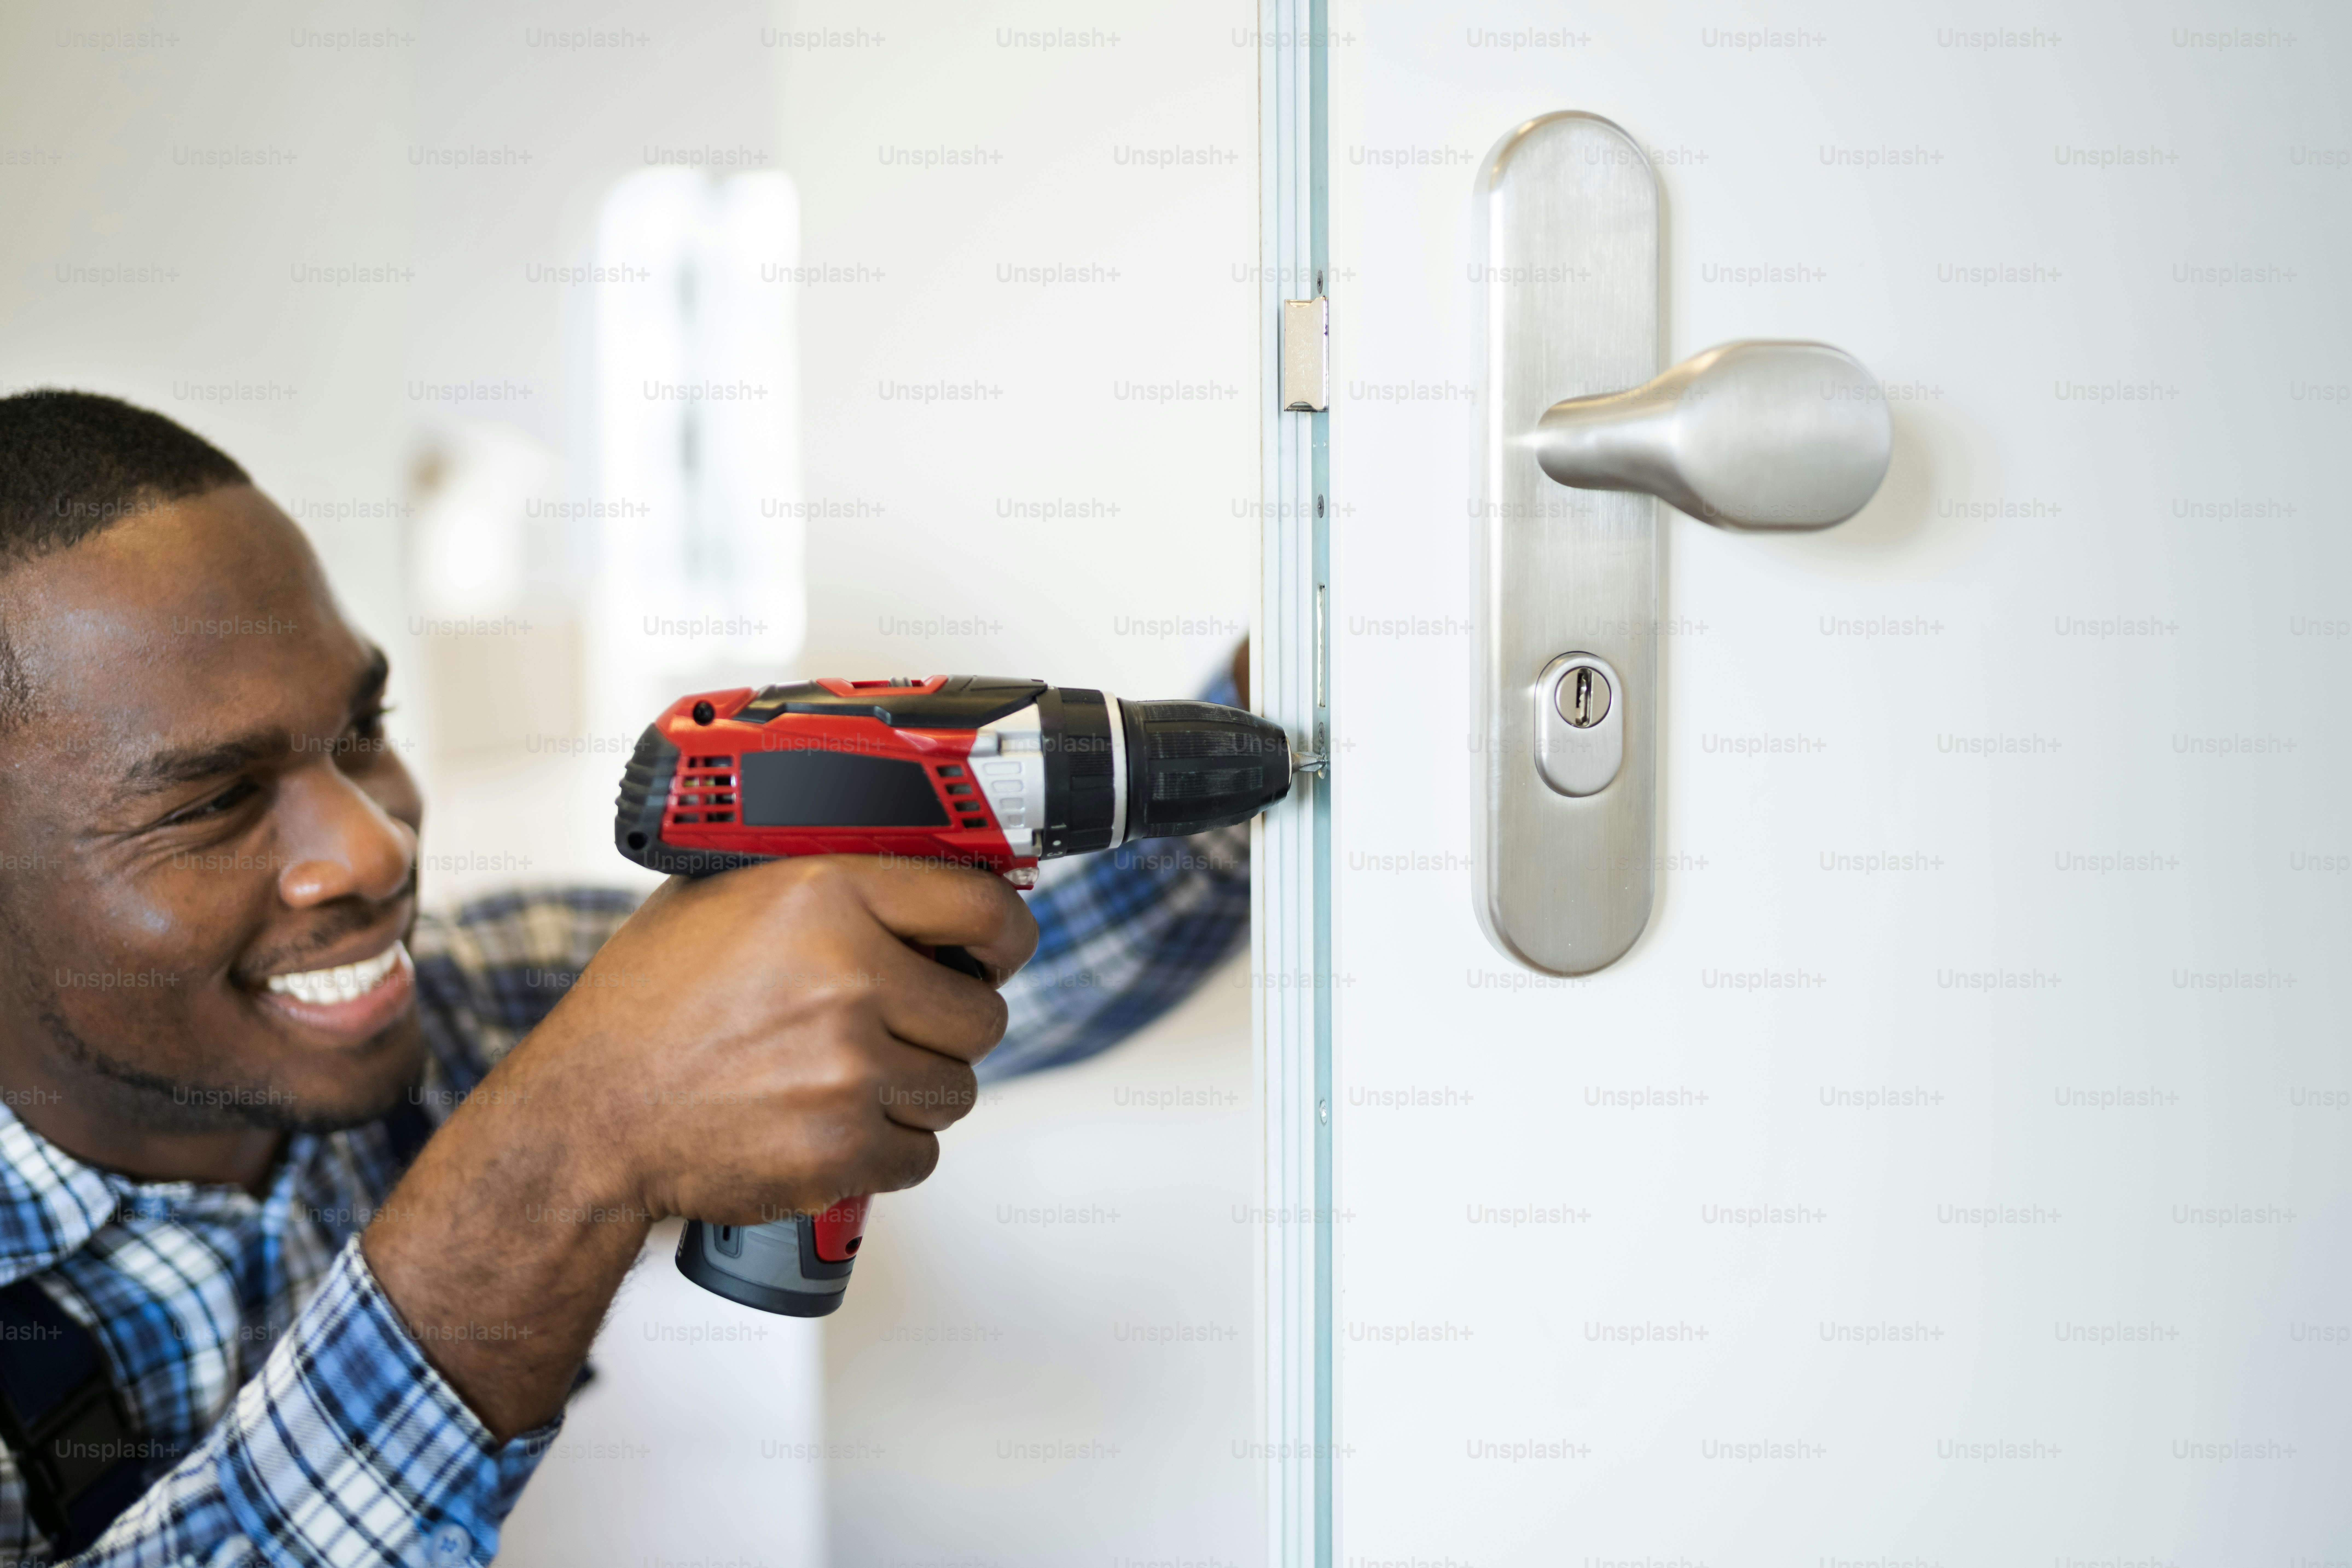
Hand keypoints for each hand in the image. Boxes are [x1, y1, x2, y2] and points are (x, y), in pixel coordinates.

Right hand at [537, 856, 1035, 1224]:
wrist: (590, 1117)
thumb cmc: (649, 1007)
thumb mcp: (724, 898)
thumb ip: (824, 879)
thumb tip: (919, 873)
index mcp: (825, 894)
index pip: (984, 908)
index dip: (1003, 936)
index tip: (996, 953)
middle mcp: (847, 976)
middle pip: (981, 1015)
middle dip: (946, 1028)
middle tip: (892, 1031)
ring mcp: (848, 1068)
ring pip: (955, 1088)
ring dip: (914, 1092)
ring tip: (842, 1080)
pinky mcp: (843, 1148)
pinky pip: (922, 1153)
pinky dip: (886, 1151)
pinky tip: (827, 1127)